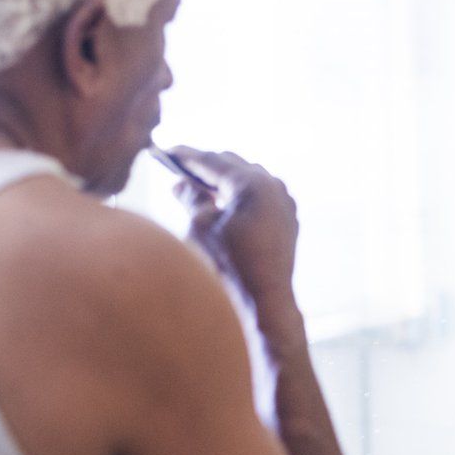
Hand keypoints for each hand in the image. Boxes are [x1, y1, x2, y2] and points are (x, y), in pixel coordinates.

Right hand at [168, 147, 297, 308]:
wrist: (264, 302)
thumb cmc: (228, 266)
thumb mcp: (200, 228)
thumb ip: (191, 198)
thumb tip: (181, 184)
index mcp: (252, 183)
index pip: (212, 160)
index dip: (186, 156)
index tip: (166, 152)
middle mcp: (274, 186)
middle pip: (233, 165)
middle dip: (205, 166)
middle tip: (178, 168)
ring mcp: (285, 202)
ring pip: (249, 178)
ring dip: (224, 179)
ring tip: (198, 185)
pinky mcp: (288, 219)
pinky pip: (261, 196)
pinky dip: (240, 195)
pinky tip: (223, 203)